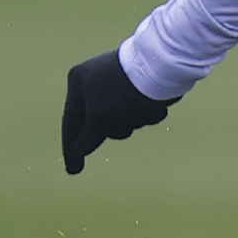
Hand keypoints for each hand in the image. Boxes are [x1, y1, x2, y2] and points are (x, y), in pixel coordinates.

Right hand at [62, 49, 179, 174]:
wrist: (166, 67)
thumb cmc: (124, 92)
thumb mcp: (99, 119)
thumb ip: (86, 138)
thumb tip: (79, 152)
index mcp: (80, 81)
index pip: (71, 121)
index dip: (71, 148)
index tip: (74, 170)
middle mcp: (98, 79)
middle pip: (99, 121)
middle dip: (115, 128)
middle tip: (124, 126)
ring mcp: (122, 81)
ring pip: (123, 118)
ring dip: (134, 121)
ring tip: (143, 110)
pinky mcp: (144, 84)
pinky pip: (141, 109)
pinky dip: (148, 113)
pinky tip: (157, 107)